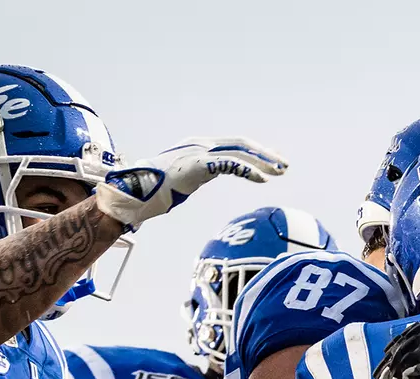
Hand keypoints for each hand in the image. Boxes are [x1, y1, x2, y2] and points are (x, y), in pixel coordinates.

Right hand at [96, 137, 286, 229]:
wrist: (135, 192)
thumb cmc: (157, 188)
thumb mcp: (186, 177)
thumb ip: (202, 172)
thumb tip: (212, 175)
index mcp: (199, 146)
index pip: (234, 144)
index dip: (255, 152)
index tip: (272, 162)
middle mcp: (201, 145)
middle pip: (241, 144)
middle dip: (265, 155)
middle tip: (284, 166)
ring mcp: (198, 153)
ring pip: (239, 153)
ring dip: (262, 163)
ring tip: (279, 173)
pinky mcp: (197, 165)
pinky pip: (229, 165)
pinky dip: (248, 171)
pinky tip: (262, 180)